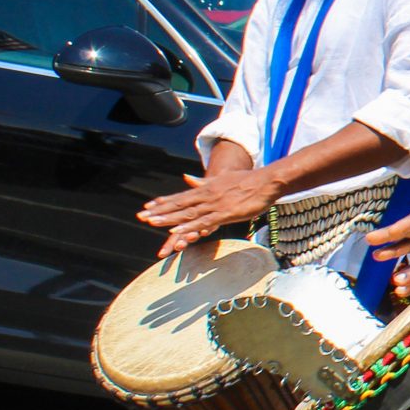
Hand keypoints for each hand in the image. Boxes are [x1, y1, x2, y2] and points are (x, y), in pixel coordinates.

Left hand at [138, 167, 284, 257]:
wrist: (266, 182)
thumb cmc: (247, 181)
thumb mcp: (223, 179)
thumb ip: (204, 181)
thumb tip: (189, 177)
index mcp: (206, 188)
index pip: (180, 195)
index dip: (164, 201)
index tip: (148, 206)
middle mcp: (207, 195)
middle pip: (179, 204)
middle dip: (160, 211)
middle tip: (142, 216)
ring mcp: (215, 205)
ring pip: (188, 213)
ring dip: (169, 219)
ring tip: (152, 223)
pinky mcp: (225, 214)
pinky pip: (203, 222)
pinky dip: (189, 226)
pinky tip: (177, 231)